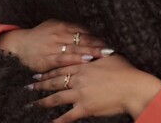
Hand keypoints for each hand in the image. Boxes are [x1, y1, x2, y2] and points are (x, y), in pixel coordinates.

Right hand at [0, 19, 110, 71]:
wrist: (19, 45)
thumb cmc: (40, 37)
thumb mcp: (54, 26)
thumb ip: (71, 29)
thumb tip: (91, 31)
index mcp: (62, 26)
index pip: (84, 31)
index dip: (98, 36)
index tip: (111, 41)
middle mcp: (59, 34)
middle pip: (83, 39)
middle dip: (99, 44)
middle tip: (112, 49)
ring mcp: (53, 46)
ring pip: (76, 48)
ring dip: (92, 51)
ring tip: (105, 54)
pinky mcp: (48, 58)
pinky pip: (64, 59)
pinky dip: (76, 59)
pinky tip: (87, 60)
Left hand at [32, 55, 160, 121]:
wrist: (133, 87)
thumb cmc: (125, 71)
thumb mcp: (111, 56)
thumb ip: (99, 53)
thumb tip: (97, 46)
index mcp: (83, 66)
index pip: (61, 68)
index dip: (48, 71)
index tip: (38, 73)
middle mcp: (78, 79)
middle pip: (55, 82)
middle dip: (40, 84)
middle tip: (28, 86)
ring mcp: (80, 94)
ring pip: (56, 98)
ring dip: (42, 102)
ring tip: (32, 104)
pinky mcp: (85, 108)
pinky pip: (67, 116)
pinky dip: (57, 121)